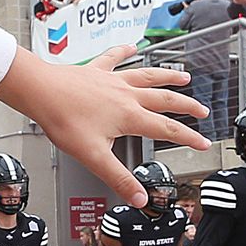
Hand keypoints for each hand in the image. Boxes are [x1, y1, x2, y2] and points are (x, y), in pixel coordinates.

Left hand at [0, 45, 209, 207]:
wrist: (42, 93)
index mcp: (129, 117)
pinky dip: (126, 52)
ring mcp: (112, 80)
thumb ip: (119, 178)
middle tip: (202, 111)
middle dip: (186, 106)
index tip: (203, 143)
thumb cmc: (65, 122)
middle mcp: (126, 95)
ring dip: (168, 77)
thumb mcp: (94, 158)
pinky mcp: (95, 71)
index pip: (167, 130)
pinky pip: (115, 58)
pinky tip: (133, 47)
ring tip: (183, 77)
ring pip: (148, 76)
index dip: (189, 138)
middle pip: (165, 99)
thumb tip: (139, 198)